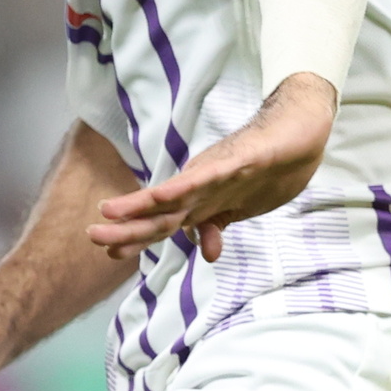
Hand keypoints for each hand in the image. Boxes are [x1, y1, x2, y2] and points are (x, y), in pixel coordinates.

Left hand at [86, 73, 335, 261]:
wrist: (297, 135)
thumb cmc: (265, 170)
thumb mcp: (238, 209)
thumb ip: (218, 227)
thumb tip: (208, 254)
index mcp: (200, 200)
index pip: (163, 224)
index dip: (137, 238)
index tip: (110, 254)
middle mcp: (201, 186)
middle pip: (160, 213)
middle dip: (127, 228)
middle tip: (93, 237)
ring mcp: (217, 174)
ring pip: (175, 194)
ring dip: (142, 205)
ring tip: (110, 213)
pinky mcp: (237, 162)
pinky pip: (207, 178)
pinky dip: (184, 189)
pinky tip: (161, 197)